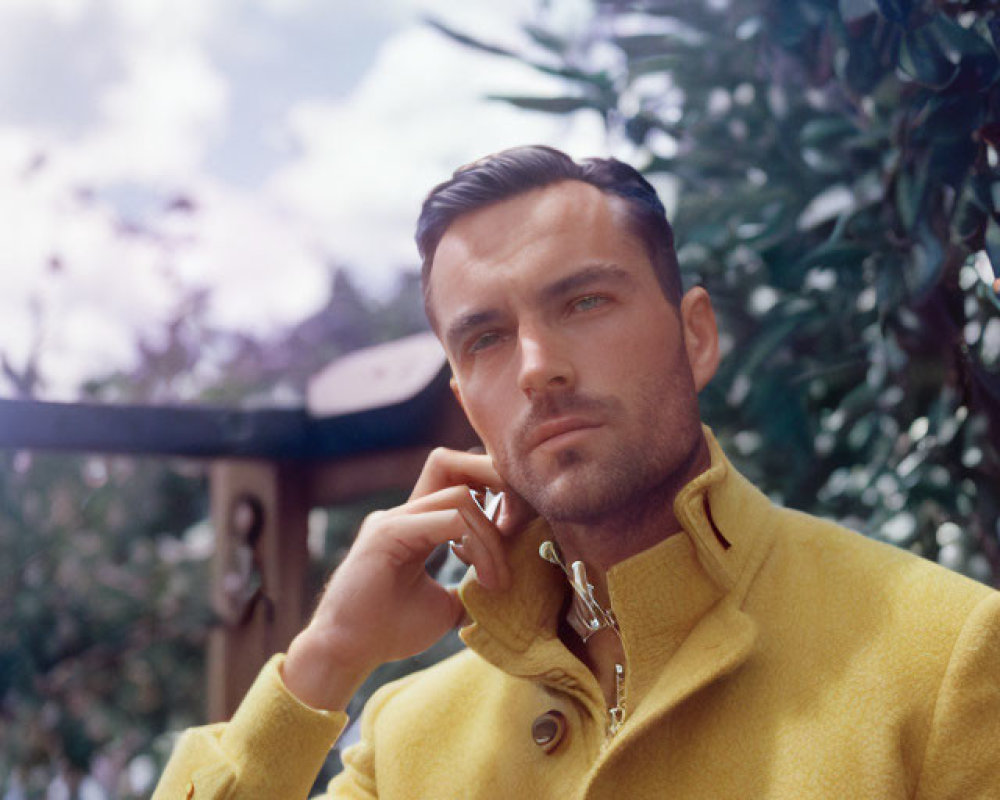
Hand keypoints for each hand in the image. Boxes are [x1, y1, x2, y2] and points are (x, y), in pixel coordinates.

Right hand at [283, 447, 532, 710]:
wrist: (346, 654)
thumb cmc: (389, 631)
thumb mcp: (445, 605)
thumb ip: (469, 585)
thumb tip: (505, 585)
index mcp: (415, 523)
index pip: (458, 481)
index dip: (493, 497)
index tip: (515, 540)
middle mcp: (403, 513)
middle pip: (454, 466)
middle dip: (495, 482)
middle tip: (522, 523)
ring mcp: (393, 519)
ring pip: (459, 496)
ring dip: (490, 536)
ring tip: (497, 578)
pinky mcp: (387, 533)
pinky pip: (448, 520)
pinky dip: (476, 545)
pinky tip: (484, 578)